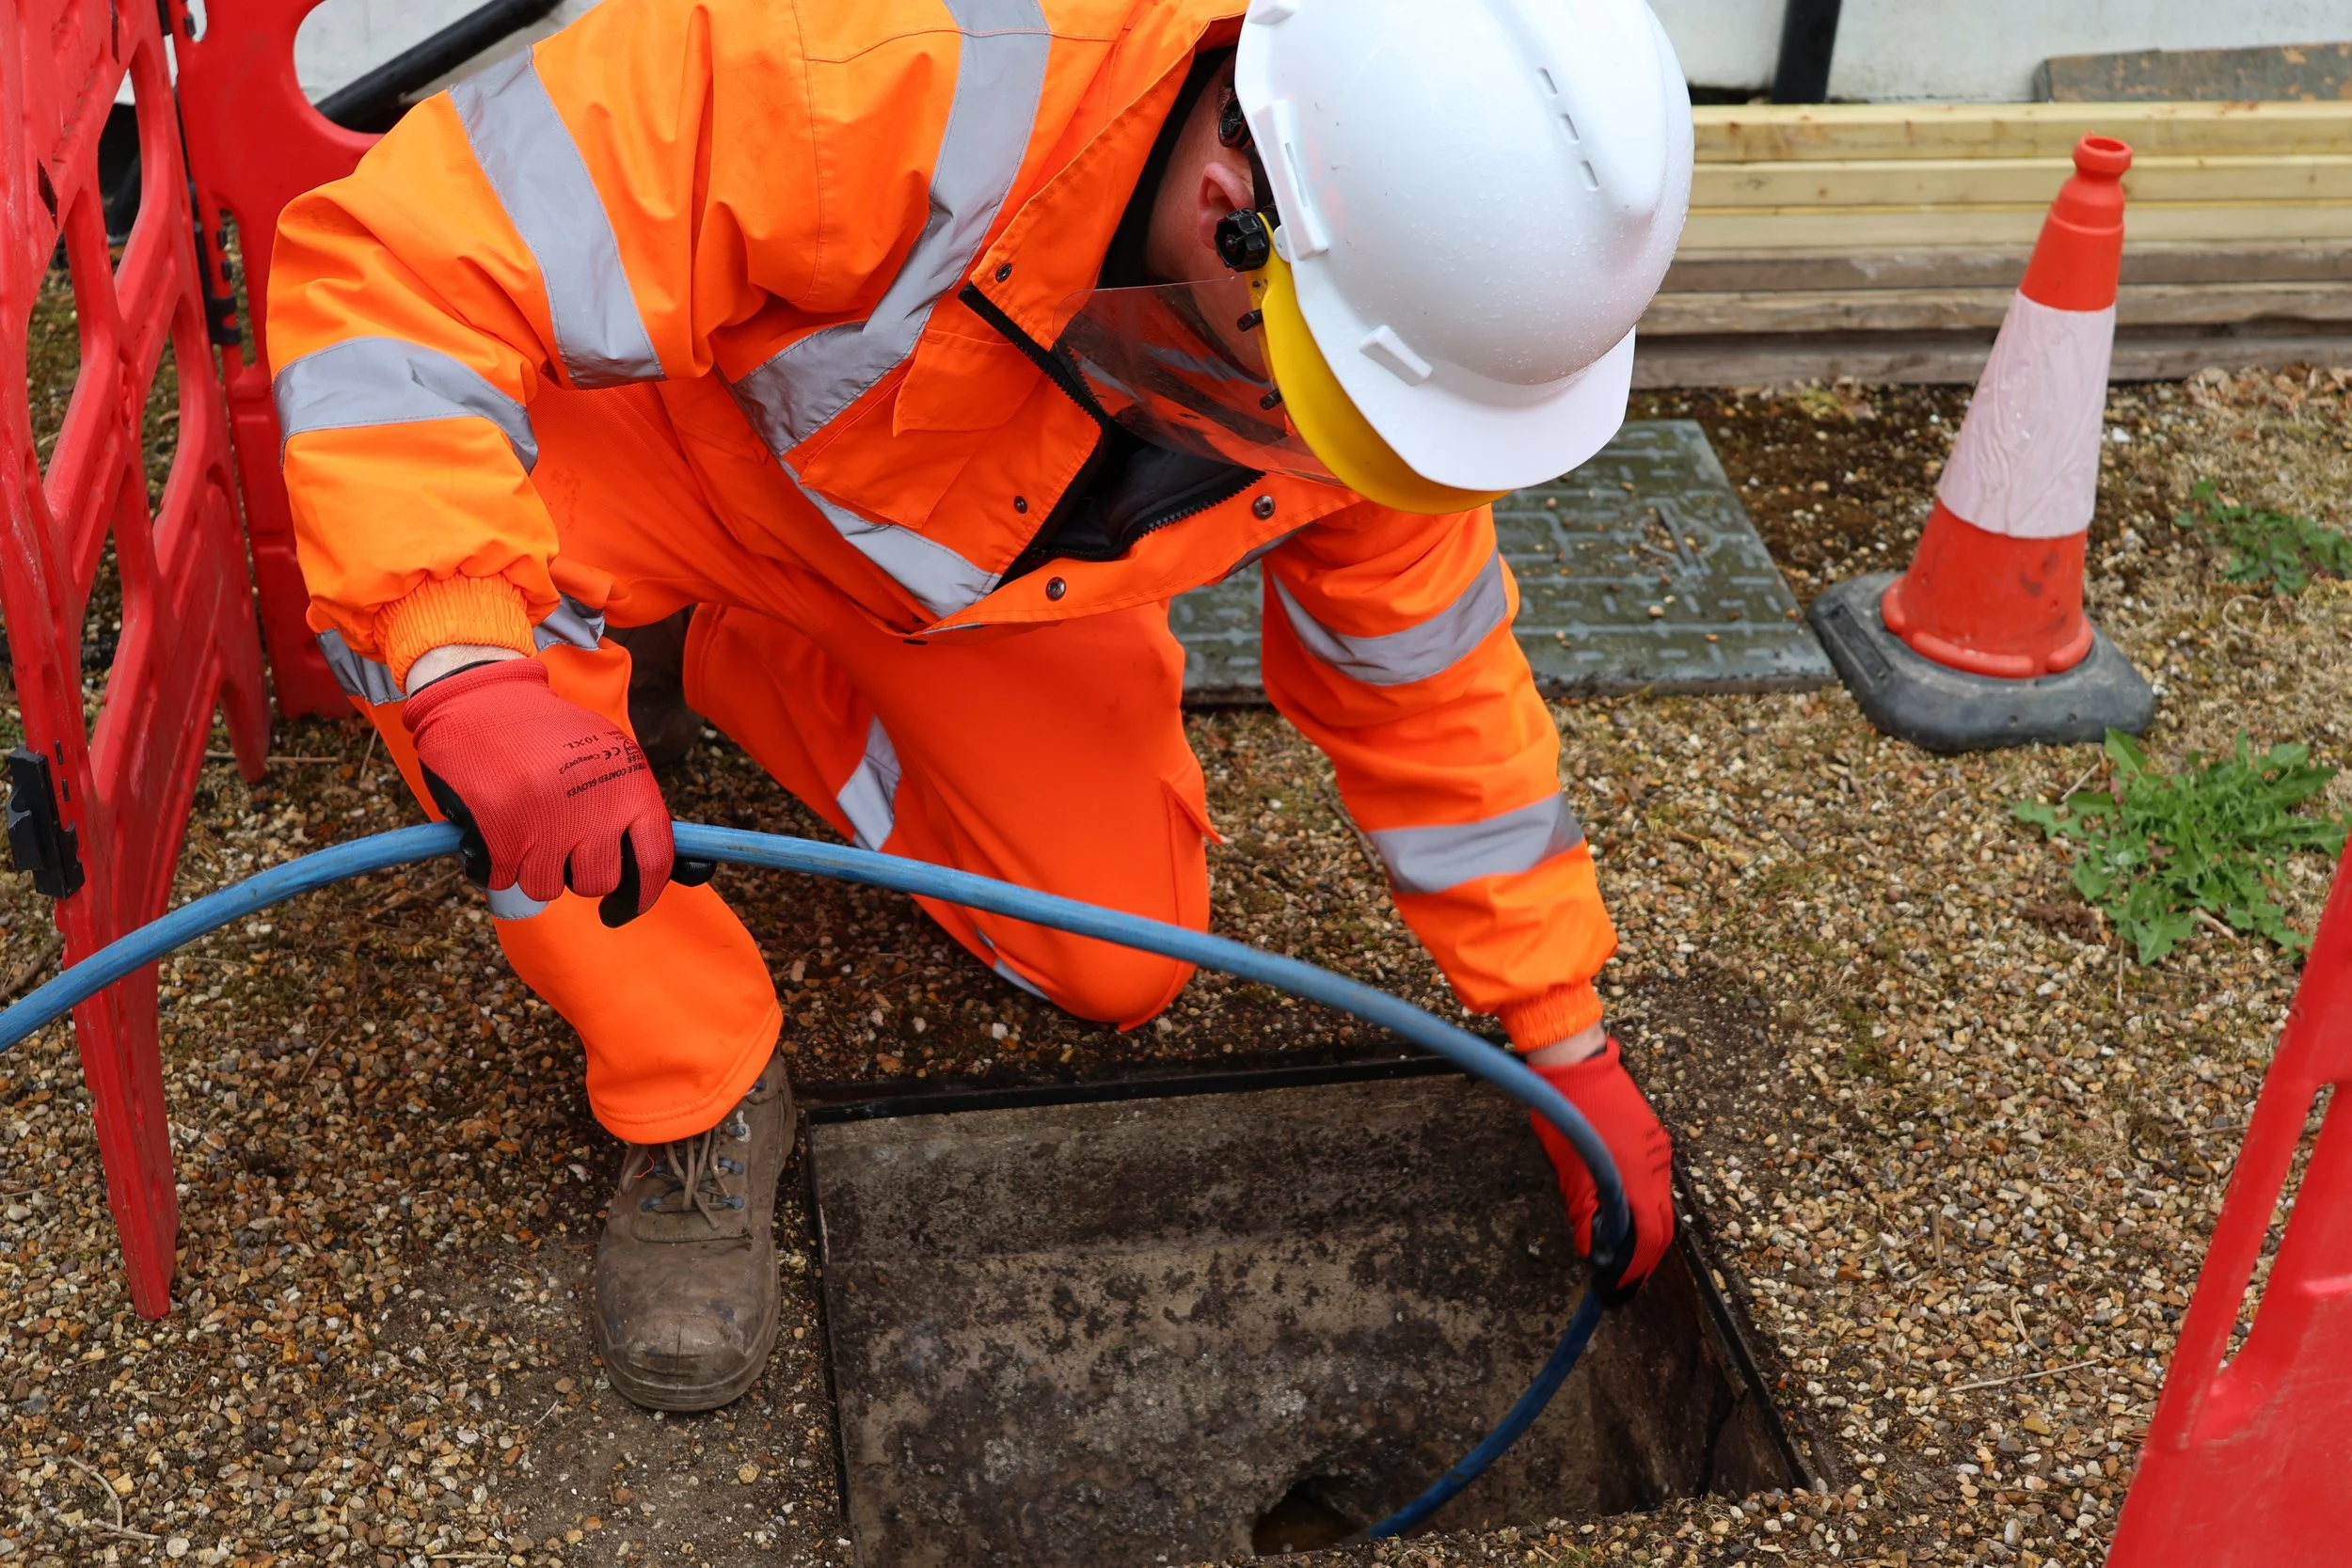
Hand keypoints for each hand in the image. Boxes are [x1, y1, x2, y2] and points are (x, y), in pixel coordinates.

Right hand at [403, 657, 697, 925]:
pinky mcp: (499, 832)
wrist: (486, 698)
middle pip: (596, 883)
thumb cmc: (552, 738)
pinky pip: (500, 879)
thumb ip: (641, 813)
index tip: (623, 910)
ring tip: (524, 823)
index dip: (641, 894)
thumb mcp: (611, 758)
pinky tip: (493, 827)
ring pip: (545, 887)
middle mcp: (593, 806)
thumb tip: (697, 873)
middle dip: (575, 873)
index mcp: (630, 786)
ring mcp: (545, 822)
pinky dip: (494, 863)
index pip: (655, 861)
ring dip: (531, 867)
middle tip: (558, 842)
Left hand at [1527, 1037, 1674, 1304]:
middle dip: (1646, 1257)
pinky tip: (1626, 1215)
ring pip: (1660, 1203)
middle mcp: (1656, 1165)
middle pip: (1663, 1225)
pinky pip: (1654, 1181)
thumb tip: (1592, 1249)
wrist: (1576, 1061)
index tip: (1619, 1286)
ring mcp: (1658, 1150)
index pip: (1649, 1236)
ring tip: (1623, 1253)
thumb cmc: (1566, 1112)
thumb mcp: (1568, 1168)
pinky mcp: (1653, 1138)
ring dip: (1645, 1231)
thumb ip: (1584, 1210)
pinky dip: (1643, 1204)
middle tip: (1625, 1279)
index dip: (1636, 1266)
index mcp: (1636, 1175)